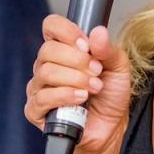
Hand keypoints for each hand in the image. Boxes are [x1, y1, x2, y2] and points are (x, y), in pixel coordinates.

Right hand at [25, 14, 132, 153]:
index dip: (67, 31)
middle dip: (77, 60)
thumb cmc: (110, 95)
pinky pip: (42, 98)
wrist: (110, 127)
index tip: (86, 45)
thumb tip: (97, 32)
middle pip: (48, 50)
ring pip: (46, 72)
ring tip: (94, 88)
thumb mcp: (118, 67)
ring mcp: (39, 87)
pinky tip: (81, 99)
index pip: (51, 26)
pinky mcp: (35, 110)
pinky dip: (65, 96)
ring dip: (75, 79)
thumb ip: (108, 49)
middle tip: (96, 71)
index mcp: (63, 49)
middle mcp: (46, 65)